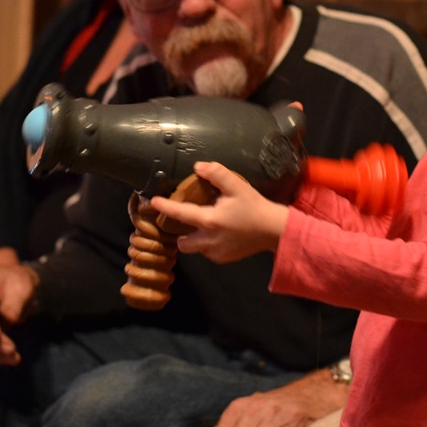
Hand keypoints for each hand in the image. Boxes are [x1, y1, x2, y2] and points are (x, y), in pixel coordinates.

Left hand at [149, 162, 288, 263]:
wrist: (274, 231)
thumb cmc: (255, 207)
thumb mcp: (237, 187)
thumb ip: (217, 174)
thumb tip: (198, 167)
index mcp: (209, 221)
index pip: (180, 214)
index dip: (165, 207)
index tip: (152, 202)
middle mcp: (208, 240)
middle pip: (182, 243)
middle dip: (180, 234)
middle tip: (187, 222)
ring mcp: (216, 252)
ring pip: (195, 248)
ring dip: (196, 238)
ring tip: (206, 226)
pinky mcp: (224, 259)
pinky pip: (208, 252)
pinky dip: (209, 243)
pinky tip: (221, 233)